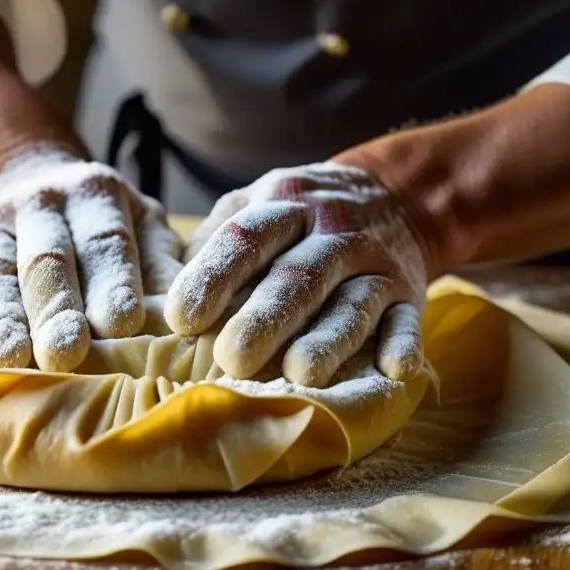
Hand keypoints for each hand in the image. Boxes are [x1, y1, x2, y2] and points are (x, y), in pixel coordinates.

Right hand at [0, 145, 182, 370]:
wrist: (28, 178)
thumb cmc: (104, 224)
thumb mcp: (144, 225)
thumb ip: (164, 266)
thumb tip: (190, 319)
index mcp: (96, 193)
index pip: (105, 241)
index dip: (113, 281)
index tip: (123, 324)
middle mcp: (41, 203)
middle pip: (47, 260)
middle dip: (55, 309)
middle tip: (64, 355)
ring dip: (1, 319)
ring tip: (9, 361)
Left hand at [164, 162, 428, 386]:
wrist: (398, 194)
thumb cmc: (302, 216)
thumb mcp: (259, 203)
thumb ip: (215, 240)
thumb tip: (160, 294)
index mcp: (284, 204)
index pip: (245, 238)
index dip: (212, 277)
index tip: (180, 319)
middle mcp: (332, 231)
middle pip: (298, 276)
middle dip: (265, 318)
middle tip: (231, 360)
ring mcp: (375, 263)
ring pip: (352, 303)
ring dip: (329, 339)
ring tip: (301, 375)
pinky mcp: (409, 294)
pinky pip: (409, 320)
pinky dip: (403, 345)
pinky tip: (394, 372)